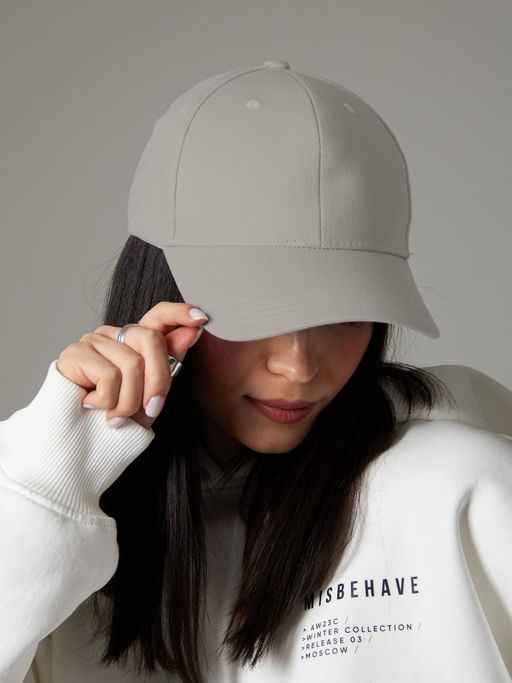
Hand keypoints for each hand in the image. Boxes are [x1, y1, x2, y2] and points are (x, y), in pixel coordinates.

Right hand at [56, 302, 207, 428]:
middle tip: (152, 409)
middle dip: (158, 380)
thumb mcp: (152, 395)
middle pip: (150, 338)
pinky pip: (108, 375)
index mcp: (135, 342)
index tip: (201, 318)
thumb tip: (193, 331)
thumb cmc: (116, 419)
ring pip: (131, 363)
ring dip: (129, 401)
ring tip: (115, 416)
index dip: (180, 312)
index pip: (159, 315)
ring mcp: (93, 341)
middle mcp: (115, 335)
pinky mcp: (75, 353)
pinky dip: (107, 401)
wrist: (78, 445)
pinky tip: (92, 406)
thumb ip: (170, 363)